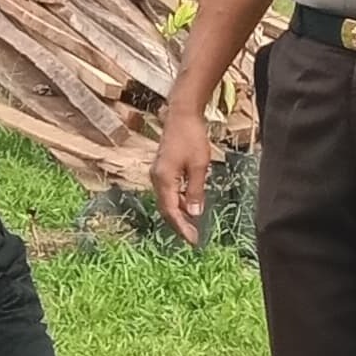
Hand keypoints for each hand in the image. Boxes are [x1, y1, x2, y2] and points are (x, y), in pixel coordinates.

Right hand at [153, 104, 213, 246]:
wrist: (181, 114)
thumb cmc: (192, 137)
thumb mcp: (199, 166)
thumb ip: (195, 191)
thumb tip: (195, 214)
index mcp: (164, 180)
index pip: (171, 211)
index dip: (182, 228)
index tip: (194, 241)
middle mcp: (157, 179)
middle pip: (166, 209)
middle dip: (179, 224)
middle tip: (194, 237)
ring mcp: (158, 174)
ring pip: (167, 201)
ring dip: (179, 213)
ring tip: (194, 224)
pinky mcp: (162, 169)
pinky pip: (168, 191)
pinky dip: (178, 201)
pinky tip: (190, 204)